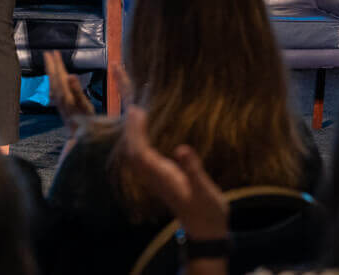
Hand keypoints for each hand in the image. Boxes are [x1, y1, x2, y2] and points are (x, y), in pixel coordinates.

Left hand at [44, 50, 96, 138]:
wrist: (80, 139)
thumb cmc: (86, 122)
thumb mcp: (85, 105)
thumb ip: (77, 90)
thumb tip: (70, 75)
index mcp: (65, 94)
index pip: (59, 76)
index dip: (56, 64)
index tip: (53, 52)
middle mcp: (59, 97)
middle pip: (54, 78)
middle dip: (51, 65)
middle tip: (48, 53)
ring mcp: (59, 102)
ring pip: (53, 83)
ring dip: (52, 72)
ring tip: (50, 62)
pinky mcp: (61, 106)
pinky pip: (55, 89)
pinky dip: (54, 82)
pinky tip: (54, 82)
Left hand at [118, 105, 228, 240]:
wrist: (206, 231)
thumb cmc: (208, 210)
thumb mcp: (205, 190)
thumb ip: (193, 170)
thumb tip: (182, 149)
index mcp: (162, 177)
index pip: (140, 151)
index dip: (136, 132)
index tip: (137, 112)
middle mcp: (154, 178)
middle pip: (133, 152)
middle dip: (131, 130)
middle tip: (133, 108)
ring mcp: (155, 180)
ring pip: (135, 156)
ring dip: (132, 137)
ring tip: (135, 117)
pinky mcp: (159, 181)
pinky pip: (141, 160)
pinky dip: (138, 144)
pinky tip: (143, 136)